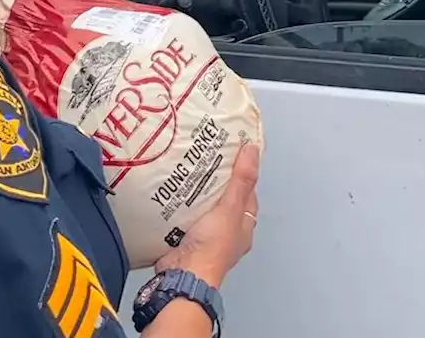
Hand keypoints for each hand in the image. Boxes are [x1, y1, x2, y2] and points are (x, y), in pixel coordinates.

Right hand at [152, 141, 259, 288]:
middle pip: (224, 198)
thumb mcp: (230, 208)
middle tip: (203, 156)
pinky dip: (180, 202)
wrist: (183, 273)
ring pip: (203, 205)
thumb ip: (241, 181)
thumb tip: (253, 150)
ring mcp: (206, 235)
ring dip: (195, 190)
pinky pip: (185, 213)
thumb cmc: (212, 246)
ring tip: (185, 167)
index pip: (246, 192)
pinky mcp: (186, 236)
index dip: (241, 172)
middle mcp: (227, 230)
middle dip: (214, 179)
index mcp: (243, 224)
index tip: (230, 152)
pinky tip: (171, 189)